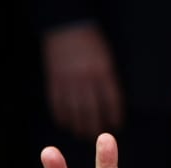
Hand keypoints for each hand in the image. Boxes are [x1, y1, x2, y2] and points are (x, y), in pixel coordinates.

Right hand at [42, 23, 123, 138]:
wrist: (67, 27)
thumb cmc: (92, 45)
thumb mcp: (107, 61)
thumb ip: (109, 82)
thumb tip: (112, 106)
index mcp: (103, 73)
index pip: (112, 101)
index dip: (114, 116)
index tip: (115, 126)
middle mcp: (86, 79)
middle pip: (92, 110)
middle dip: (95, 127)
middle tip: (96, 137)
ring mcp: (69, 80)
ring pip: (74, 111)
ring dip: (78, 126)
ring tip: (81, 134)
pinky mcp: (54, 81)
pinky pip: (58, 104)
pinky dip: (62, 116)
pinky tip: (66, 123)